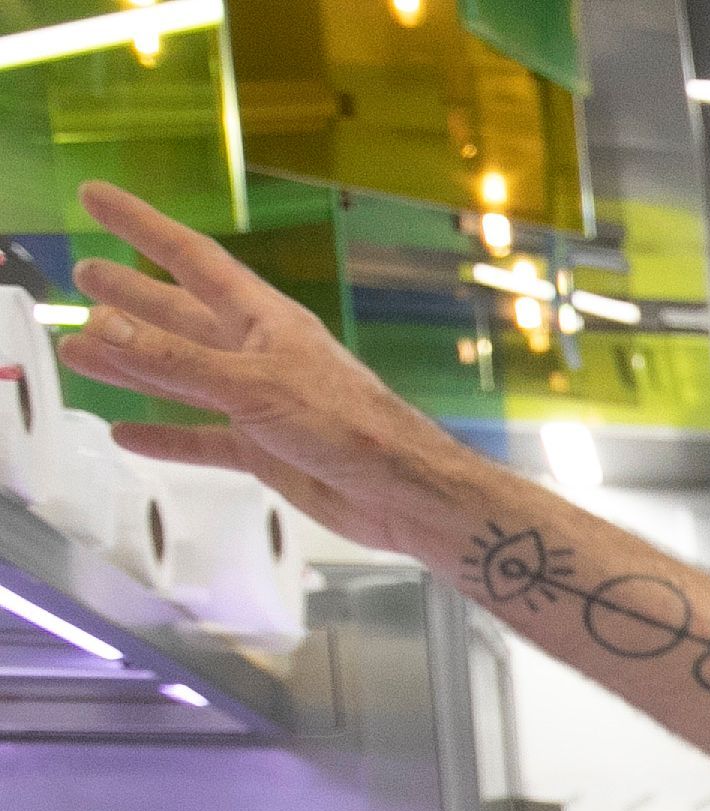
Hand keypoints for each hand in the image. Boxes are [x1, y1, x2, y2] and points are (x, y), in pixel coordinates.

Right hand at [56, 183, 483, 555]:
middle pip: (181, 315)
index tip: (95, 196)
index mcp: (263, 320)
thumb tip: (102, 327)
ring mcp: (262, 403)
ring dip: (134, 364)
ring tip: (81, 349)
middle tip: (85, 273)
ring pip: (183, 376)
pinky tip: (129, 435)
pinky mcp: (266, 449)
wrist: (405, 493)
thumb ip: (176, 361)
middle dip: (133, 294)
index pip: (189, 258)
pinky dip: (167, 436)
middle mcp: (259, 354)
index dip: (140, 225)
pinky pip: (204, 438)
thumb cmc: (350, 426)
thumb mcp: (252, 385)